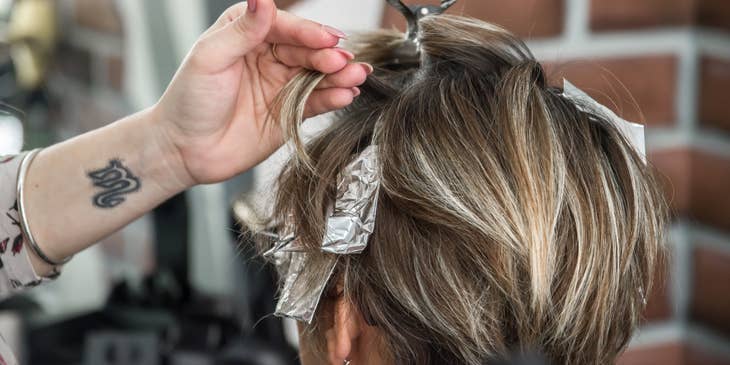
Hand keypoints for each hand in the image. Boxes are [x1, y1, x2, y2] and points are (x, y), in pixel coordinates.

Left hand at [153, 0, 370, 185]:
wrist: (184, 150)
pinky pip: (317, 102)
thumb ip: (241, 30)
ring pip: (317, 74)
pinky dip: (333, 97)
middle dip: (328, 55)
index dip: (307, 32)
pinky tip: (346, 94)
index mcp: (247, 33)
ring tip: (357, 75)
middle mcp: (268, 55)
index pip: (285, 27)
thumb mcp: (210, 58)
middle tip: (344, 61)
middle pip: (307, 50)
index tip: (326, 39)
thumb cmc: (189, 100)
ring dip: (340, 74)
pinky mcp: (291, 113)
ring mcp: (282, 84)